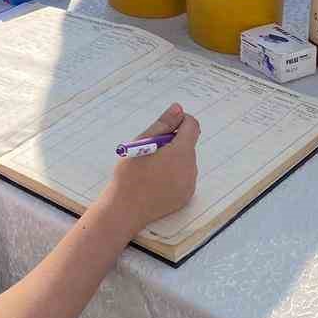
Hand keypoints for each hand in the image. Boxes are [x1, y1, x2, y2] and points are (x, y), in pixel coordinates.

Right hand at [105, 104, 199, 232]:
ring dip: (173, 158)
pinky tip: (156, 181)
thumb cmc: (130, 174)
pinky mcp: (186, 197)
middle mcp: (191, 168)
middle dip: (172, 142)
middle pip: (188, 145)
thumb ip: (163, 124)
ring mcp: (190, 184)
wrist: (126, 209)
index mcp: (181, 152)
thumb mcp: (143, 142)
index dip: (179, 122)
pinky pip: (184, 177)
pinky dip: (174, 173)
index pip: (192, 126)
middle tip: (150, 151)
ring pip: (186, 161)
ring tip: (151, 168)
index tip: (162, 129)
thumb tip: (179, 108)